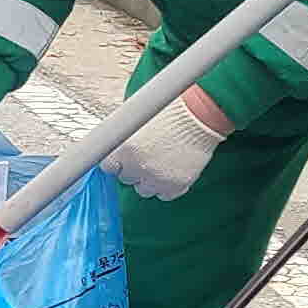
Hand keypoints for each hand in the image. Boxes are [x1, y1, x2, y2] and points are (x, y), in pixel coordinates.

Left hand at [109, 86, 229, 199]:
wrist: (198, 114)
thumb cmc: (168, 111)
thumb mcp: (137, 119)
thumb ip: (122, 138)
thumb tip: (112, 147)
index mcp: (123, 148)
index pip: (108, 167)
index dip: (117, 161)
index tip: (123, 158)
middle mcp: (137, 165)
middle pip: (126, 178)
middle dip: (134, 168)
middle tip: (147, 155)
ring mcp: (156, 178)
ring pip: (144, 190)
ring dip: (149, 179)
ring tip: (161, 162)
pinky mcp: (175, 185)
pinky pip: (164, 195)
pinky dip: (167, 186)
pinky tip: (172, 170)